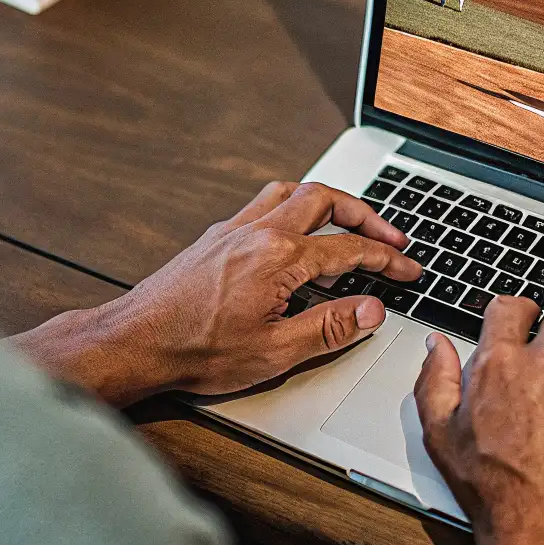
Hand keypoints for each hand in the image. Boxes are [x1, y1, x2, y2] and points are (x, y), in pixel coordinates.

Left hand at [11, 181, 421, 406]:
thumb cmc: (195, 350)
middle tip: (388, 238)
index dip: (386, 260)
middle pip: (325, 200)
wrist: (136, 341)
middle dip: (364, 216)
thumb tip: (369, 311)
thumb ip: (329, 328)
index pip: (349, 251)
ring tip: (347, 225)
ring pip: (290, 193)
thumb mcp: (275, 351)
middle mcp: (257, 232)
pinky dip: (291, 211)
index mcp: (279, 258)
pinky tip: (293, 237)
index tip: (407, 269)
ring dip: (326, 203)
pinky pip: (263, 205)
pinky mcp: (215, 238)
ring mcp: (233, 230)